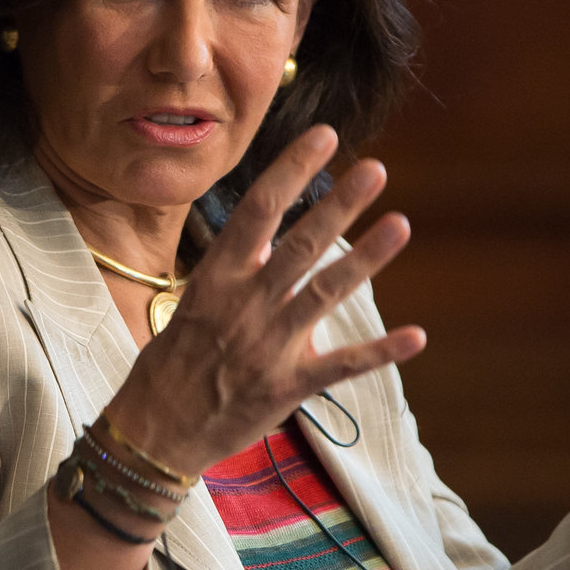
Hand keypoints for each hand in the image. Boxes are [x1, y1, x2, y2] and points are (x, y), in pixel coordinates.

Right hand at [102, 125, 425, 478]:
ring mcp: (268, 346)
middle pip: (299, 245)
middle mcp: (243, 305)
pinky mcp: (287, 387)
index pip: (258, 211)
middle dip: (338, 205)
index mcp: (216, 280)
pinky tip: (416, 336)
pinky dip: (379, 352)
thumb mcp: (191, 305)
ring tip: (400, 225)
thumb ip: (234, 272)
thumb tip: (268, 235)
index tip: (324, 137)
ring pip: (324, 293)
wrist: (153, 432)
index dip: (291, 171)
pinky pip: (340, 366)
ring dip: (365, 259)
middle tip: (376, 170)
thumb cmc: (170, 364)